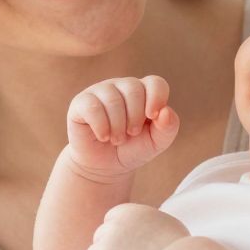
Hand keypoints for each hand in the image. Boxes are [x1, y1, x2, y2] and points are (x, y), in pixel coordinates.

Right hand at [65, 75, 179, 179]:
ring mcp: (100, 91)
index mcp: (144, 92)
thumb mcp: (156, 142)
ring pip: (112, 98)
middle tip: (131, 133)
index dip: (156, 98)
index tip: (153, 118)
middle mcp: (122, 86)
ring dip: (118, 125)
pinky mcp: (81, 102)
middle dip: (135, 117)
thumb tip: (165, 111)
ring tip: (117, 139)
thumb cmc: (133, 149)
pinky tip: (103, 136)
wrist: (106, 166)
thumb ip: (168, 127)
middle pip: (133, 89)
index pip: (155, 83)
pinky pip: (92, 106)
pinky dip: (101, 125)